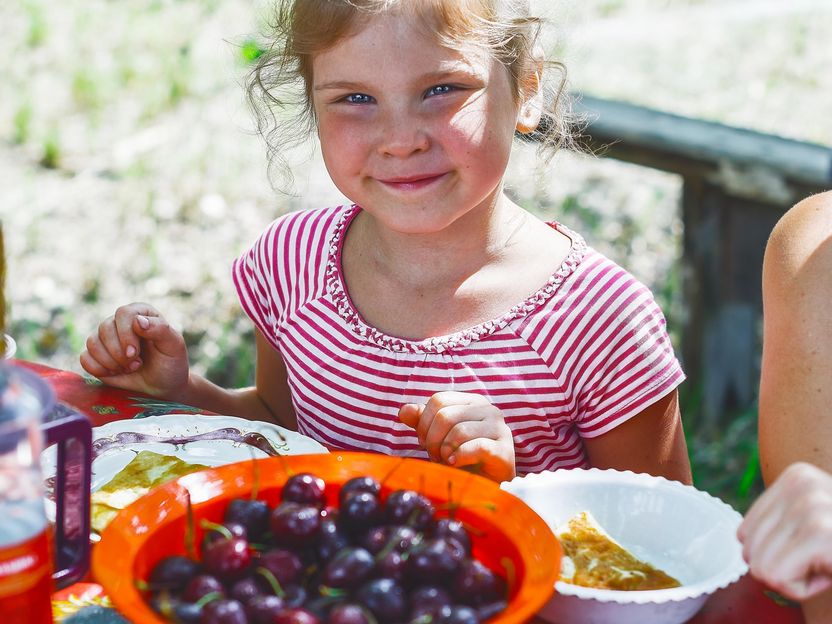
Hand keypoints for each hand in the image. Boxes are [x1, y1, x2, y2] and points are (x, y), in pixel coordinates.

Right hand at [79, 302, 189, 398]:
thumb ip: (160, 329)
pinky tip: (116, 373)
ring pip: (92, 343)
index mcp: (141, 313)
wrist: (163, 386)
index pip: (123, 313)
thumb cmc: (171, 363)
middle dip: (119, 353)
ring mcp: (106, 338)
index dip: (126, 334)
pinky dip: (99, 369)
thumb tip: (138, 321)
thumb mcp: (174, 346)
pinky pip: (85, 359)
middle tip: (136, 364)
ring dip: (111, 362)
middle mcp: (121, 322)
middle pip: (105, 328)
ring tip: (130, 368)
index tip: (134, 353)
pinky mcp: (96, 355)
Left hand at [398, 391, 515, 481]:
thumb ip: (421, 421)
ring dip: (445, 452)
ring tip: (446, 462)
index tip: (424, 443)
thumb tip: (404, 411)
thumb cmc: (460, 459)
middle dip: (432, 441)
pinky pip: (477, 447)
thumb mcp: (437, 437)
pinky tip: (454, 464)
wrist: (486, 487)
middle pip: (445, 416)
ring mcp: (500, 429)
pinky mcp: (505, 450)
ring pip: (459, 431)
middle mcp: (489, 409)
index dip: (424, 423)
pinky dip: (460, 457)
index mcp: (472, 401)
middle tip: (435, 456)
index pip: (438, 400)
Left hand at [738, 462, 831, 600]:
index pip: (744, 531)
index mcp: (796, 476)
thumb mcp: (814, 524)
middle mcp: (801, 483)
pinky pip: (776, 577)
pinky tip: (831, 572)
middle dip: (786, 566)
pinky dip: (803, 589)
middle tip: (826, 558)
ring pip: (759, 565)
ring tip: (830, 562)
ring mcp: (811, 505)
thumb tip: (742, 542)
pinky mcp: (819, 533)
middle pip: (748, 547)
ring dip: (796, 578)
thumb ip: (780, 525)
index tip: (819, 548)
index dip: (780, 554)